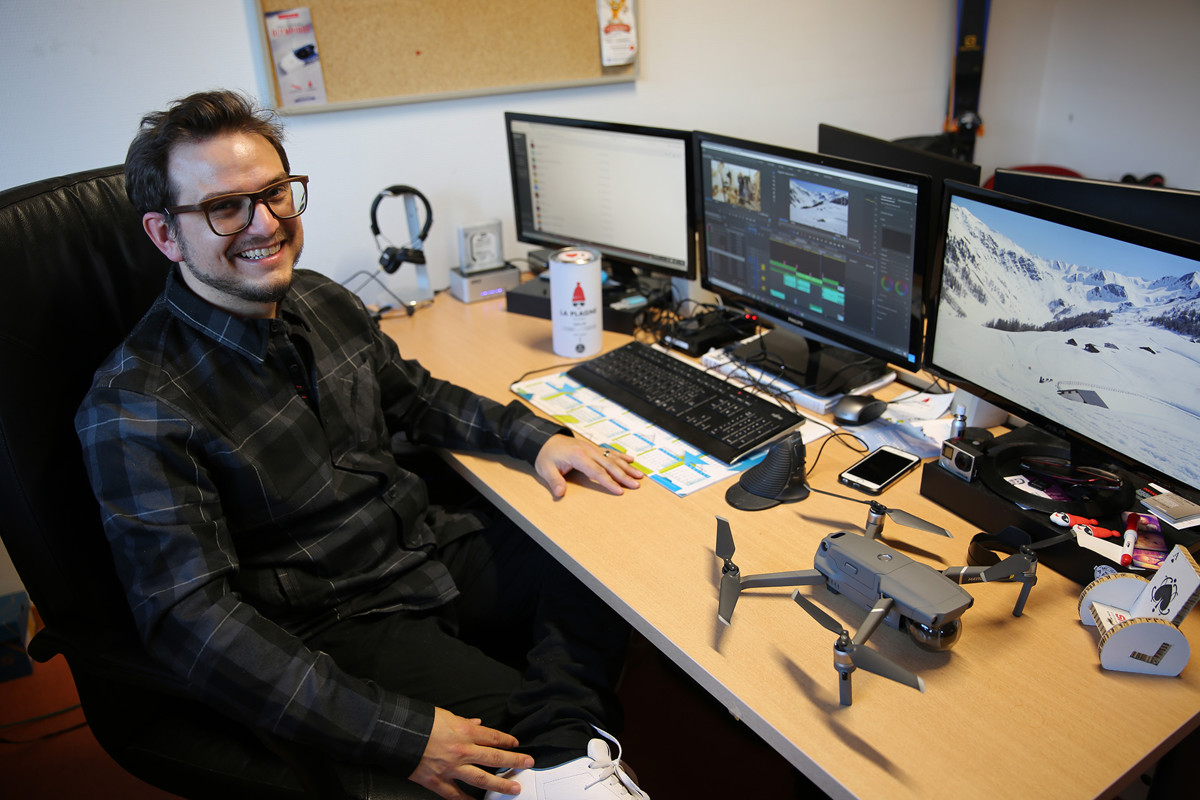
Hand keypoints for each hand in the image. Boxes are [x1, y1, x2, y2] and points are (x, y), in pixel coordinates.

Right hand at [410, 708, 533, 798]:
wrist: (397, 735)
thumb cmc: (419, 722)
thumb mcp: (444, 715)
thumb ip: (463, 721)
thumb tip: (477, 723)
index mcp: (464, 732)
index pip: (492, 737)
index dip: (507, 740)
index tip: (516, 744)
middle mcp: (462, 751)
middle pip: (494, 757)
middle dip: (514, 760)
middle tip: (528, 763)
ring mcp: (451, 769)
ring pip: (481, 778)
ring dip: (500, 784)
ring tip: (514, 788)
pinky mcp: (437, 782)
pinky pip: (456, 795)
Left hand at [534, 434, 642, 497]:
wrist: (545, 440)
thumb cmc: (546, 456)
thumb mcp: (546, 469)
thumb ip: (554, 481)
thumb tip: (560, 494)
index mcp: (578, 456)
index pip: (597, 472)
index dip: (609, 482)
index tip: (619, 491)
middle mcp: (588, 451)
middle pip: (610, 465)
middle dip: (624, 476)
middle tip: (636, 485)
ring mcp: (592, 448)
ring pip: (613, 458)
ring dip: (627, 467)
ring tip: (639, 475)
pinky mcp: (593, 448)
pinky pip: (610, 452)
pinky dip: (622, 456)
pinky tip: (632, 460)